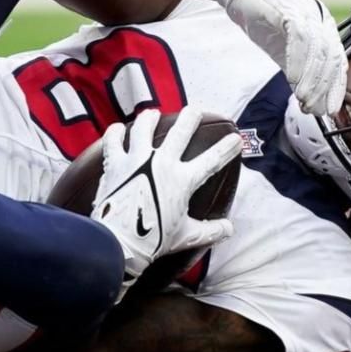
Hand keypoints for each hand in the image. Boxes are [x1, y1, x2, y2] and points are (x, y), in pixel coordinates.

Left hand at [91, 110, 240, 297]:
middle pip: (181, 132)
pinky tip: (118, 128)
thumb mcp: (187, 236)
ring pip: (145, 127)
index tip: (236, 138)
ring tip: (153, 113)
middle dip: (191, 117)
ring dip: (150, 118)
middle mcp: (162, 163)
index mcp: (183, 180)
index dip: (227, 148)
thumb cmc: (154, 239)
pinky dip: (116, 133)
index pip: (212, 160)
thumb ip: (211, 231)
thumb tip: (229, 228)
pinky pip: (114, 140)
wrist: (120, 241)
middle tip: (195, 110)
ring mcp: (137, 160)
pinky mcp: (115, 163)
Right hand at [186, 0, 345, 115]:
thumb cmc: (261, 18)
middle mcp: (318, 17)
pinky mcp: (287, 8)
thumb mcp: (283, 49)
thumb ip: (298, 70)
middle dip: (324, 88)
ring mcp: (304, 11)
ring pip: (318, 50)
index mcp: (322, 26)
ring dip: (312, 79)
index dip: (335, 87)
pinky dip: (298, 62)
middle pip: (330, 57)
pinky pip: (299, 39)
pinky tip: (292, 80)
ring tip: (303, 100)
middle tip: (314, 110)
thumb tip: (309, 101)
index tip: (328, 110)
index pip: (336, 60)